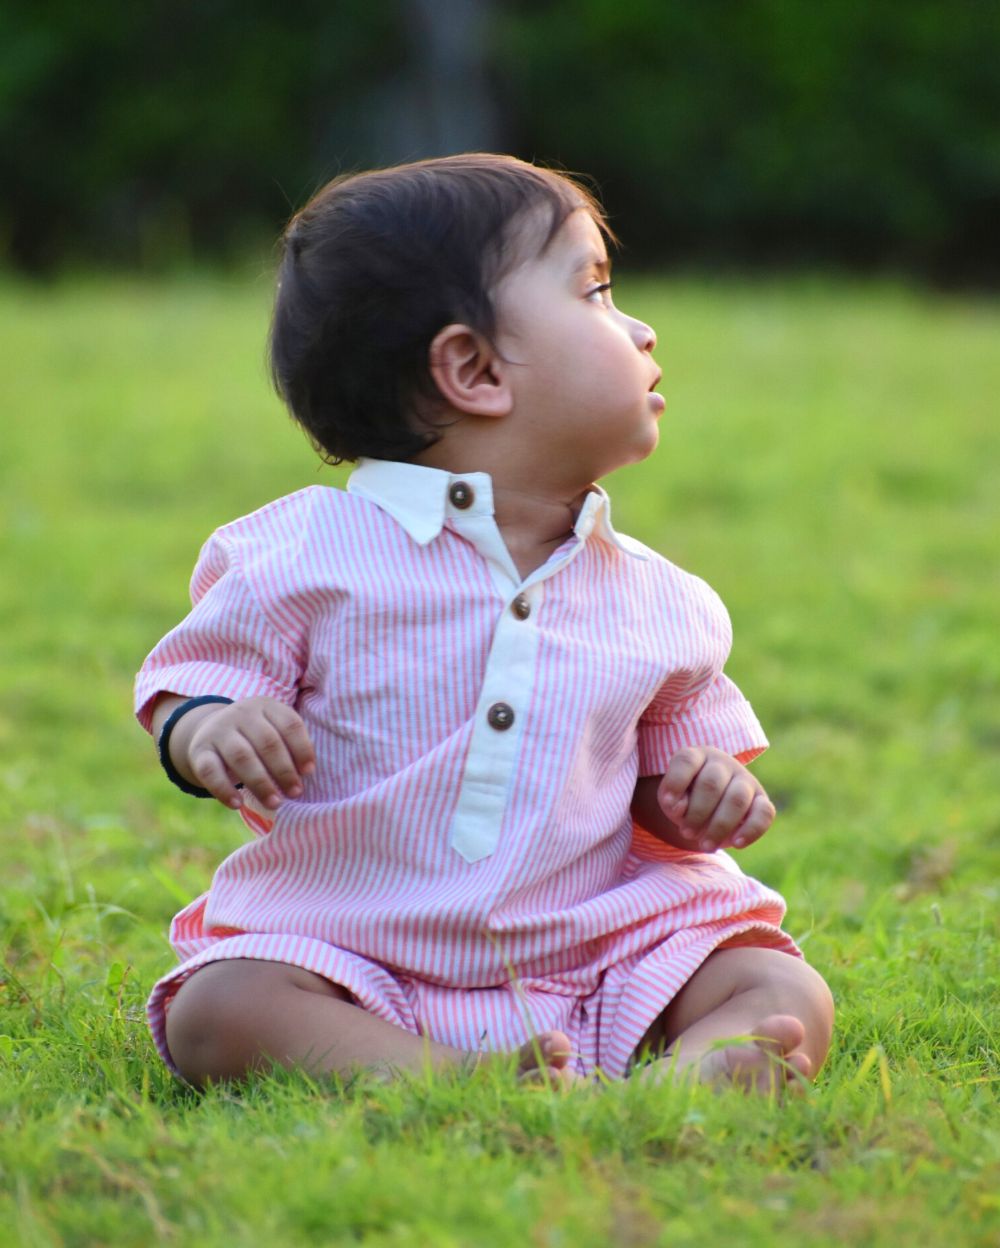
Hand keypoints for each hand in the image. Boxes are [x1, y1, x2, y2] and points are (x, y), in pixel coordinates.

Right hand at [172, 696, 315, 810]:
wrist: (211, 730)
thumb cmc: (254, 735)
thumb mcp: (272, 728)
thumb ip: (290, 744)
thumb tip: (306, 772)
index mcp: (265, 706)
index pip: (289, 724)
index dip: (302, 749)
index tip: (309, 772)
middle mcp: (241, 713)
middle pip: (267, 742)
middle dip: (284, 770)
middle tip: (295, 792)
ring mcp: (218, 731)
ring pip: (242, 757)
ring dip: (260, 783)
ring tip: (274, 803)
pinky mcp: (199, 751)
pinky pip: (210, 771)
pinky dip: (224, 789)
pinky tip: (237, 804)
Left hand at [657, 747, 774, 852]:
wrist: (708, 811)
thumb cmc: (685, 801)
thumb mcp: (672, 800)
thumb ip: (672, 802)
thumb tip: (679, 810)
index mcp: (697, 756)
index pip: (686, 761)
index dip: (675, 783)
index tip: (668, 805)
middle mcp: (723, 763)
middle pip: (711, 784)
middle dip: (697, 813)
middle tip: (687, 833)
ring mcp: (745, 780)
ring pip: (737, 799)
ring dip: (720, 826)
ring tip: (706, 845)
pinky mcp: (762, 800)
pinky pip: (765, 813)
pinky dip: (751, 830)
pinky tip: (736, 843)